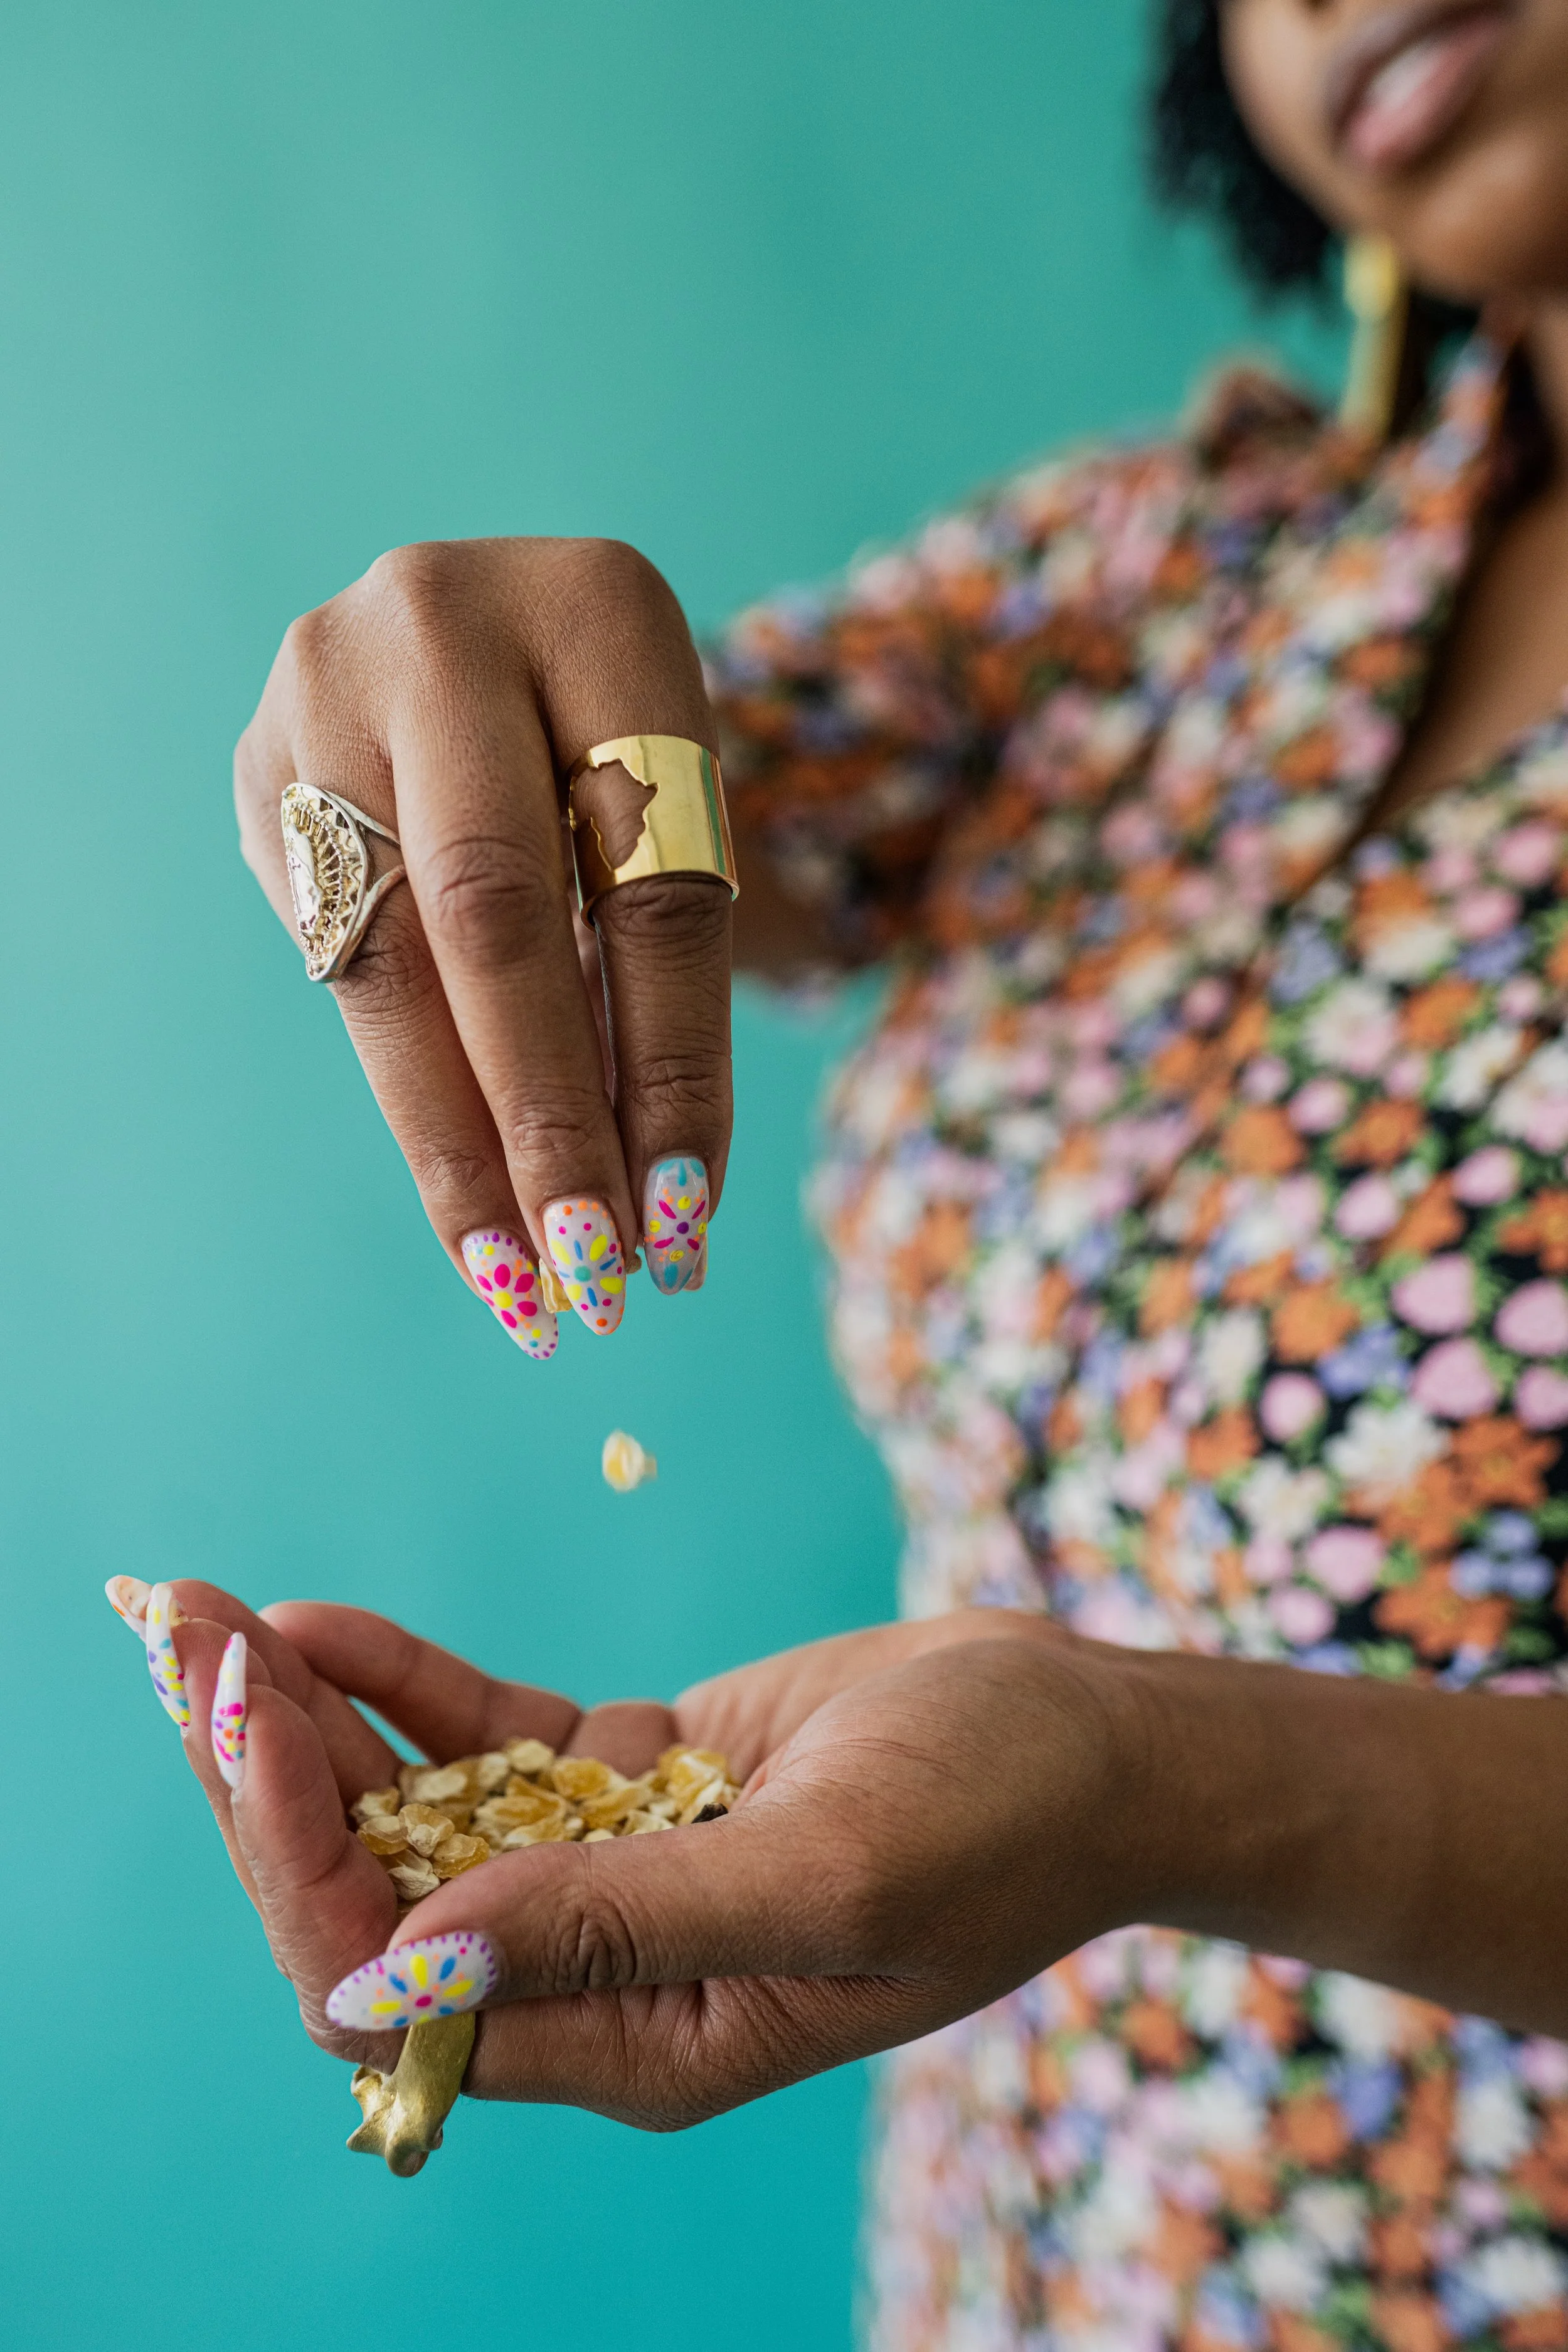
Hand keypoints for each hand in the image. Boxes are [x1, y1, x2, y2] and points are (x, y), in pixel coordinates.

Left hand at [146, 1582, 1134, 2124]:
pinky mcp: (634, 1773)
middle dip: (268, 1780)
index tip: (254, 1724)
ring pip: (410, 1811)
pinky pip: (480, 1741)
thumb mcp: (826, 1877)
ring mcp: (611, 1865)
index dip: (305, 1870)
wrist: (1098, 1741)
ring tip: (211, 1619)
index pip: (403, 1998)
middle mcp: (604, 1970)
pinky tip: (322, 1622)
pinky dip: (398, 1683)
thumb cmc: (1003, 1823)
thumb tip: (403, 1965)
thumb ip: (621, 1924)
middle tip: (182, 1644)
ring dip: (308, 1720)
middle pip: (376, 1899)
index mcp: (643, 2042)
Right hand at [235, 538, 731, 1346]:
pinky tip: (464, 1193)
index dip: (674, 1064)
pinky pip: (340, 964)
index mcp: (601, 609)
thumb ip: (669, 968)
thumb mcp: (678, 809)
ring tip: (519, 1278)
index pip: (652, 878)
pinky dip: (411, 1091)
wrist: (492, 641)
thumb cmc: (621, 749)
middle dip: (547, 1117)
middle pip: (497, 915)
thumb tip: (665, 1211)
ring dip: (458, 1142)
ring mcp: (322, 691)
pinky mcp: (259, 772)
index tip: (686, 1219)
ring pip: (390, 961)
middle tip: (594, 1275)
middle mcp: (442, 625)